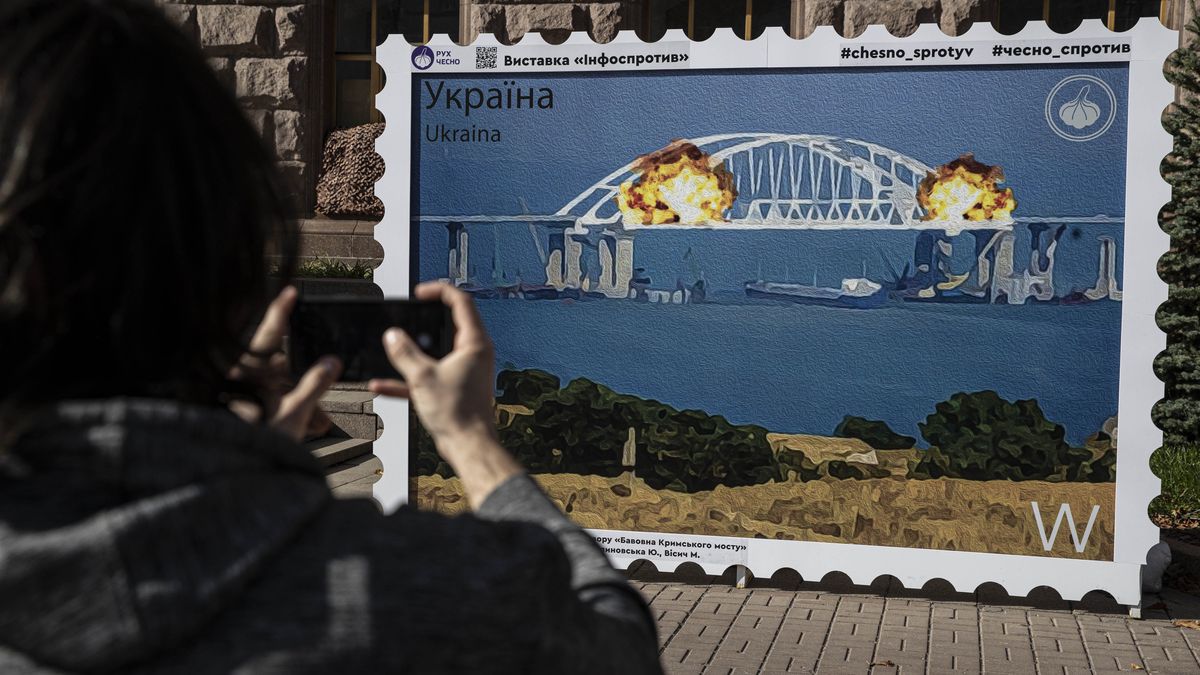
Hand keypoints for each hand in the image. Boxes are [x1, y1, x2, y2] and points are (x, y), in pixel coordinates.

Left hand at [230, 286, 341, 441]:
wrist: (226, 474)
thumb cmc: (252, 445)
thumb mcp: (291, 415)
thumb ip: (314, 386)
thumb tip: (332, 362)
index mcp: (249, 372)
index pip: (270, 333)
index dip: (281, 311)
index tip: (291, 292)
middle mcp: (243, 380)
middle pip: (280, 367)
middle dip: (306, 379)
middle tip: (324, 386)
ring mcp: (242, 396)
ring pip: (277, 389)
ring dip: (301, 402)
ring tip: (320, 425)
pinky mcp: (244, 412)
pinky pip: (270, 405)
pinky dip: (290, 413)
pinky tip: (309, 428)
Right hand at [370, 282, 521, 507]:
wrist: (468, 446)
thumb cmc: (457, 413)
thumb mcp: (422, 377)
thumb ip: (404, 353)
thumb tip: (392, 335)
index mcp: (474, 343)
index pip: (461, 303)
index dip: (439, 291)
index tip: (419, 293)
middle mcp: (473, 354)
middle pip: (448, 325)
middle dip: (423, 320)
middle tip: (406, 314)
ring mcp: (464, 371)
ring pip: (434, 352)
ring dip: (411, 352)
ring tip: (391, 347)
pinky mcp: (454, 388)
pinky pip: (428, 376)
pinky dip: (408, 378)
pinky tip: (382, 385)